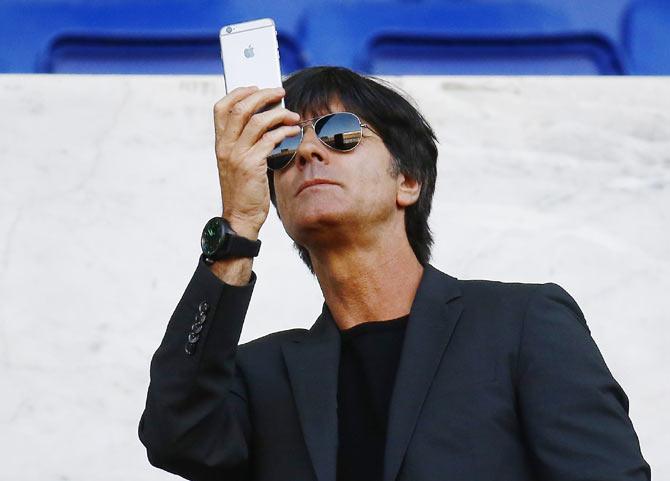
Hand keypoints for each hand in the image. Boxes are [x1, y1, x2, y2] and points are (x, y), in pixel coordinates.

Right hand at [213, 86, 300, 237]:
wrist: (241, 217)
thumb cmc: (244, 190)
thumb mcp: (238, 163)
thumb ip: (246, 142)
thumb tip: (267, 119)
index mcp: (220, 143)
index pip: (222, 107)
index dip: (239, 92)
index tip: (256, 87)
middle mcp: (225, 147)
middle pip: (241, 108)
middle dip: (263, 95)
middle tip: (281, 92)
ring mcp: (237, 156)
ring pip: (257, 121)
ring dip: (279, 113)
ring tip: (293, 115)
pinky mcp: (252, 165)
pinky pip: (269, 140)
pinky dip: (284, 132)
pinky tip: (293, 132)